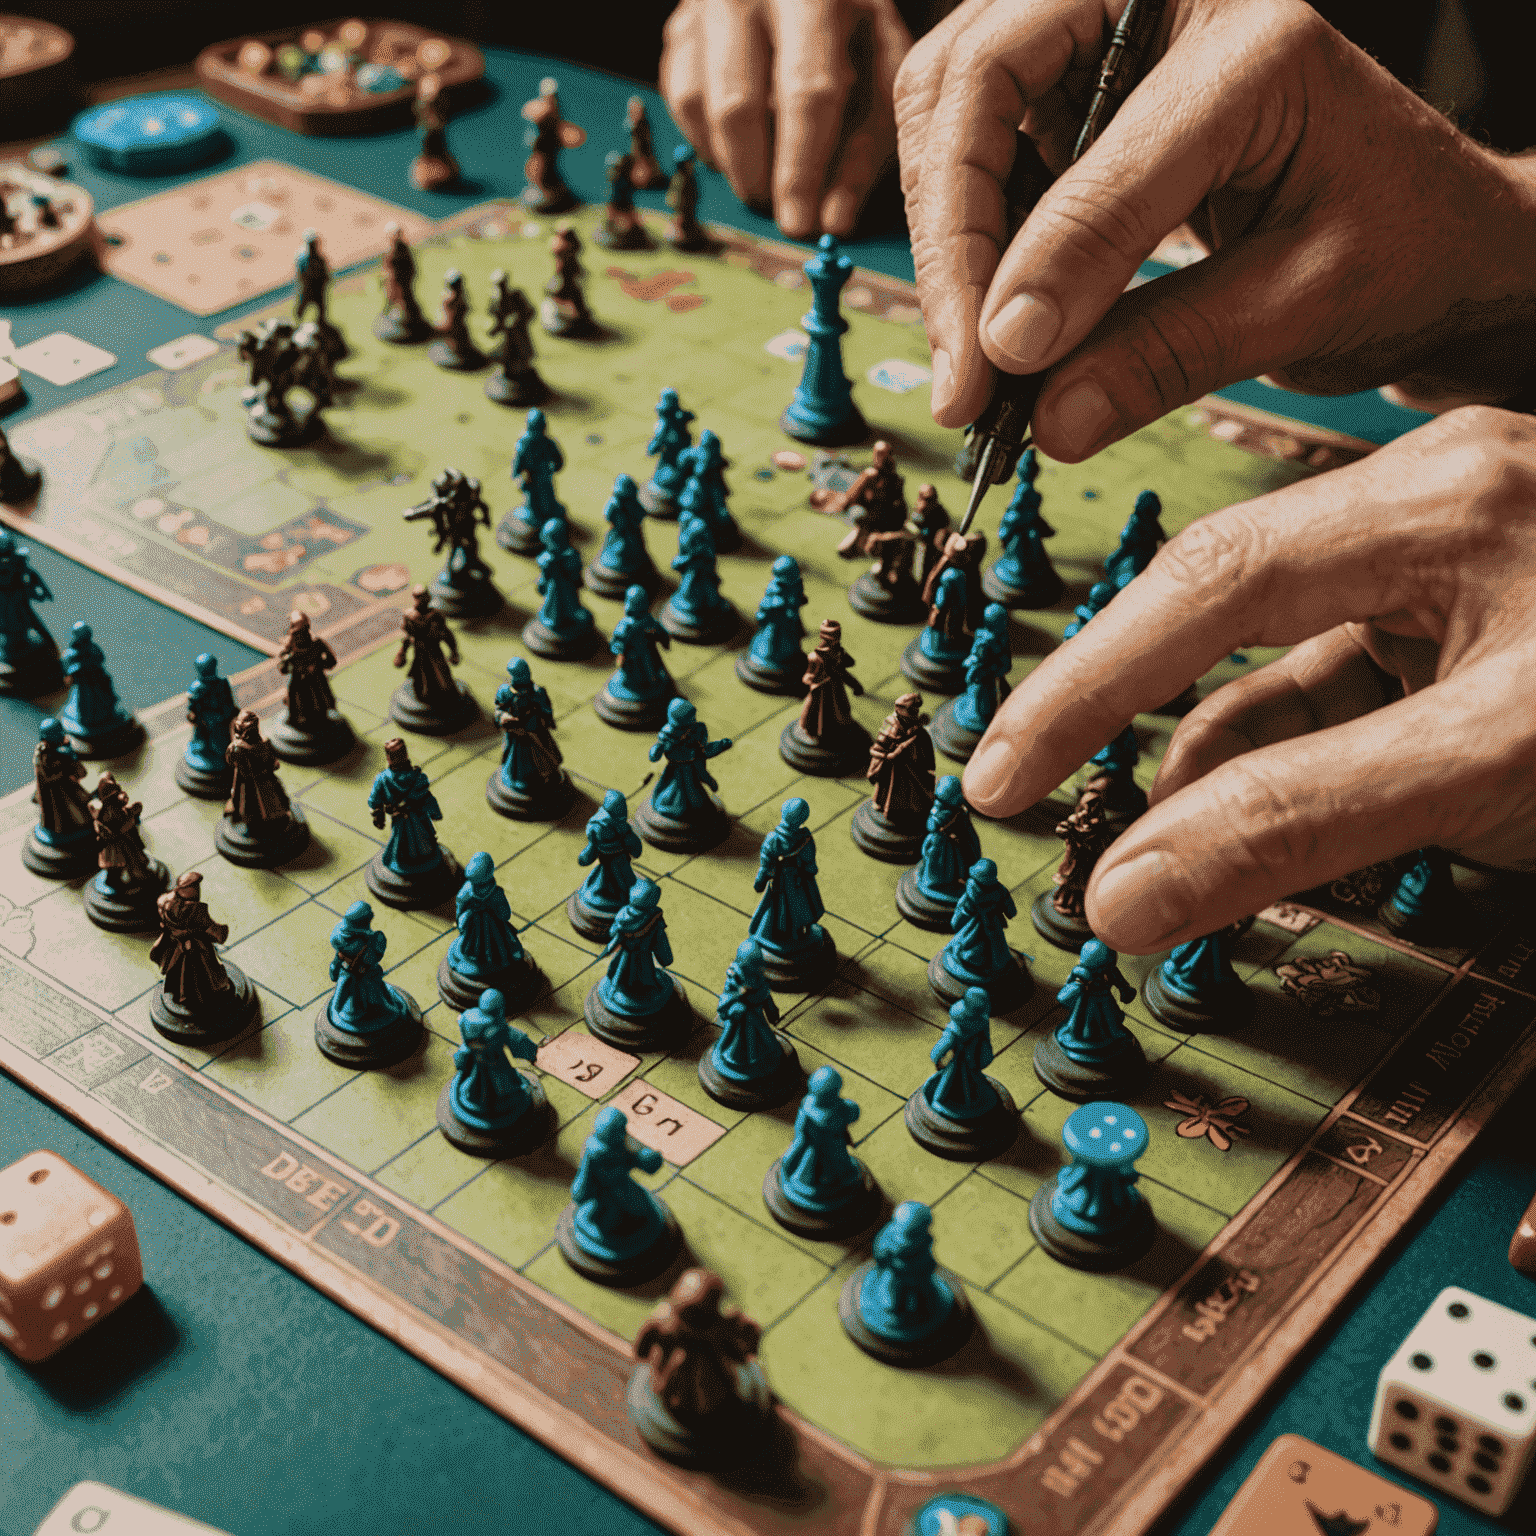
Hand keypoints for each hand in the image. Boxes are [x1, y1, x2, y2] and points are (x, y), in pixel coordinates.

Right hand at [661, 0, 912, 236]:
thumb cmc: (855, 32)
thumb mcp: (883, 75)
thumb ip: (866, 144)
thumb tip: (834, 222)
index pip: (808, 92)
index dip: (802, 168)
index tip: (801, 225)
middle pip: (740, 105)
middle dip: (759, 177)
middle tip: (777, 215)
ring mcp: (706, 8)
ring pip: (702, 106)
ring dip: (733, 164)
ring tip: (764, 184)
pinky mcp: (681, 28)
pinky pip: (681, 100)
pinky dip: (709, 140)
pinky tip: (739, 151)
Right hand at [896, 0, 1535, 457]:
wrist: (1430, 230)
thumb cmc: (1400, 250)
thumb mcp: (1304, 308)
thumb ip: (1168, 356)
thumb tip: (1043, 418)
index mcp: (1253, 42)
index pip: (1099, 153)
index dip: (1031, 267)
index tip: (995, 374)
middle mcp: (1162, 5)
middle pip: (979, 82)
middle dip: (951, 238)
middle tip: (960, 375)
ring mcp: (1108, 34)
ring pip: (951, 105)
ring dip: (944, 237)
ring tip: (968, 359)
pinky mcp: (1075, 85)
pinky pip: (974, 142)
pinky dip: (964, 236)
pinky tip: (986, 317)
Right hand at [961, 407, 1535, 950]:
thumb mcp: (1494, 764)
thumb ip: (1303, 821)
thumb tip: (1126, 893)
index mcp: (1434, 500)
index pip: (1211, 581)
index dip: (1087, 683)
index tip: (1002, 774)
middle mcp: (1432, 511)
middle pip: (1223, 610)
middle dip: (1125, 712)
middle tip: (1031, 793)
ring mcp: (1457, 573)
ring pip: (1286, 669)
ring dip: (1216, 767)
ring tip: (1165, 864)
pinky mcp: (1477, 637)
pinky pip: (1349, 698)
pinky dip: (1294, 768)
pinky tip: (1259, 834)